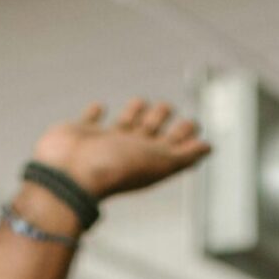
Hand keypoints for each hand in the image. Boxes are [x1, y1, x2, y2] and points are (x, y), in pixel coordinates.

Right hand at [28, 98, 207, 207]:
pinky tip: (98, 107)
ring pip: (123, 124)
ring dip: (133, 113)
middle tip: (167, 107)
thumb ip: (184, 155)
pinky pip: (89, 120)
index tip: (194, 123)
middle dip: (160, 118)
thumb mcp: (159, 162)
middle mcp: (127, 150)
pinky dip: (94, 113)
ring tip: (141, 103)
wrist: (70, 174)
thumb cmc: (114, 169)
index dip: (184, 133)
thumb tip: (209, 147)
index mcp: (148, 157)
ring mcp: (103, 142)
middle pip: (149, 132)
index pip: (172, 143)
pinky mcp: (80, 133)